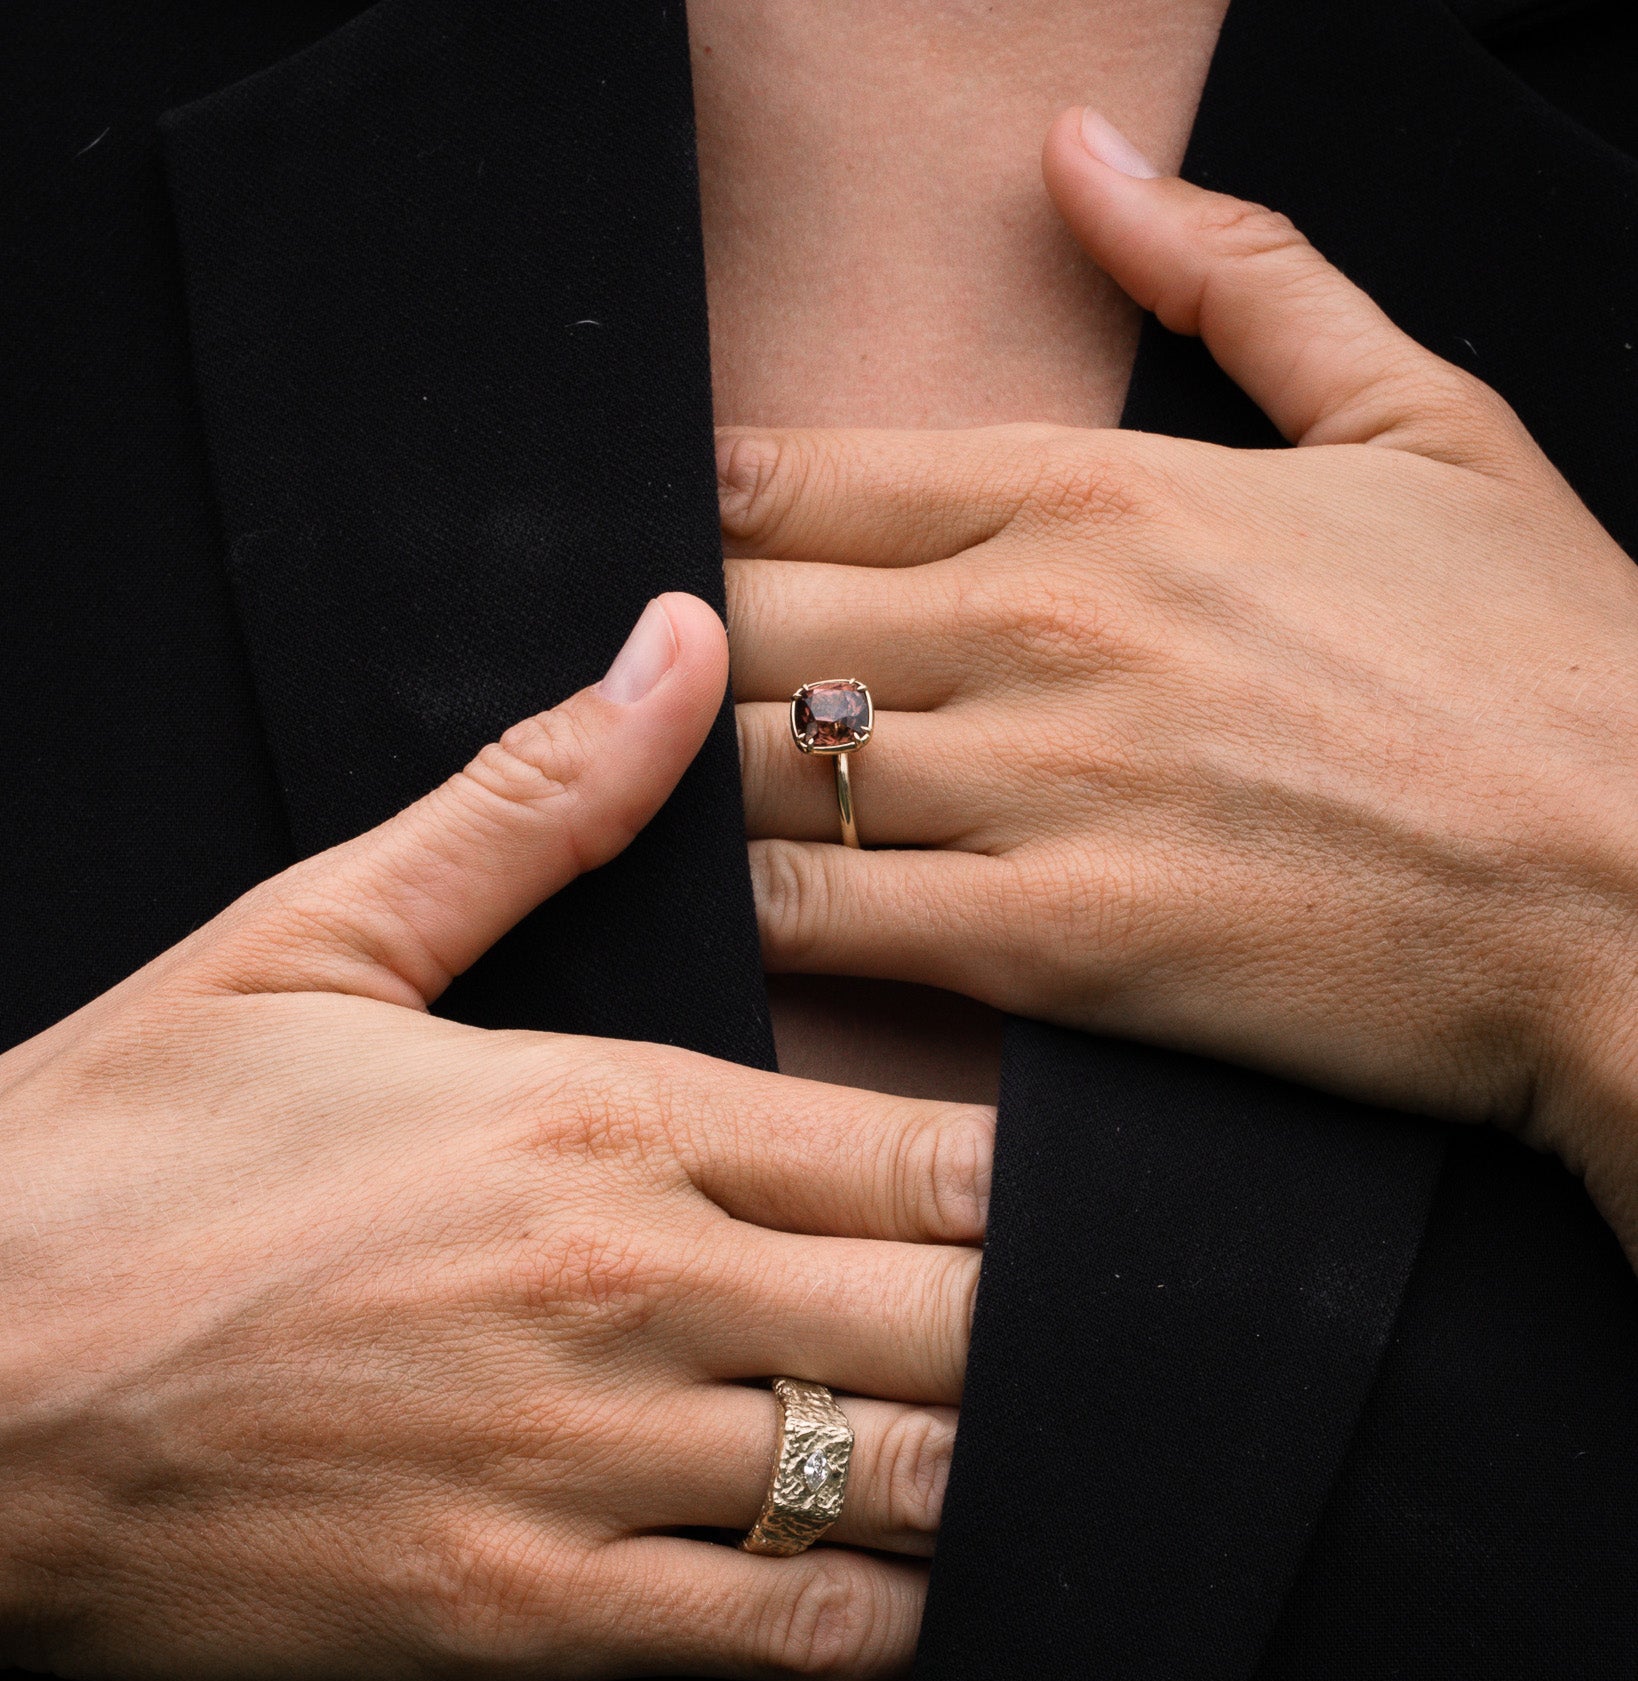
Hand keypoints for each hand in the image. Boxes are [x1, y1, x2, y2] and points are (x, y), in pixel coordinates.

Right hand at [0, 595, 987, 1680]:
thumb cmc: (119, 1149)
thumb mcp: (311, 939)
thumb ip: (529, 804)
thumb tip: (677, 644)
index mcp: (609, 1112)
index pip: (927, 1155)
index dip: (1035, 1194)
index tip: (1071, 1207)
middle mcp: (632, 1285)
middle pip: (953, 1321)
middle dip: (1036, 1333)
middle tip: (1082, 1340)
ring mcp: (585, 1462)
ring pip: (900, 1485)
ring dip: (987, 1472)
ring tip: (1026, 1459)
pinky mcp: (521, 1615)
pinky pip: (783, 1637)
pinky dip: (883, 1626)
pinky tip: (917, 1601)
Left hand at [725, 109, 1637, 1252]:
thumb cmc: (1545, 664)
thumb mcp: (1425, 420)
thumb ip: (1238, 275)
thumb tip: (1083, 150)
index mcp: (1103, 487)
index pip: (793, 469)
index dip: (703, 513)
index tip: (687, 556)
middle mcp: (1039, 624)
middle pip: (737, 616)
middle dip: (677, 655)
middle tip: (659, 700)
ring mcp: (1038, 790)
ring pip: (745, 771)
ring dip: (688, 790)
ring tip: (670, 814)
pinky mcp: (1053, 953)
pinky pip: (814, 925)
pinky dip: (745, 920)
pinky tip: (730, 918)